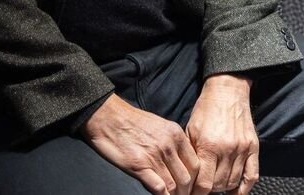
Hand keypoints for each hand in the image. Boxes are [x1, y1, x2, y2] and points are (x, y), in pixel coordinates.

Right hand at [82, 94, 199, 194]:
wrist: (108, 117)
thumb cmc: (132, 122)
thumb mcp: (160, 126)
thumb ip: (173, 142)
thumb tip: (180, 161)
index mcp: (176, 135)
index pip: (195, 163)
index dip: (195, 179)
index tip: (191, 187)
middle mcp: (169, 145)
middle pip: (187, 177)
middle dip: (186, 191)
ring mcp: (154, 156)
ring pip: (174, 184)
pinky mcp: (139, 166)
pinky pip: (158, 187)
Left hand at [186, 73, 257, 194]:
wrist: (227, 91)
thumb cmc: (206, 109)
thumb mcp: (190, 131)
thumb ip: (191, 156)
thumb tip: (188, 178)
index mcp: (209, 146)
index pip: (203, 184)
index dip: (196, 193)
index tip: (191, 193)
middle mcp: (227, 149)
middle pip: (218, 185)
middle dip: (208, 190)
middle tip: (202, 186)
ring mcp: (242, 149)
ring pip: (233, 182)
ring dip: (223, 187)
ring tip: (216, 184)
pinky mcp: (253, 147)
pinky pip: (252, 175)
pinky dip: (244, 188)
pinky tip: (236, 192)